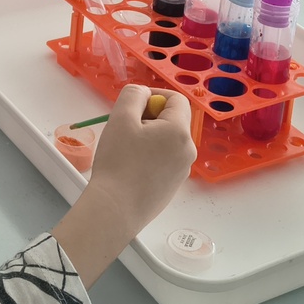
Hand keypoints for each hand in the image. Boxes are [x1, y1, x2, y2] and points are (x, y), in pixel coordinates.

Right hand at [85, 85, 195, 230]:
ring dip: (149, 136)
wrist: (115, 210)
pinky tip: (130, 167)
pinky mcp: (172, 186)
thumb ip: (134, 95)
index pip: (177, 99)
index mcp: (179, 132)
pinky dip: (150, 155)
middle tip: (126, 127)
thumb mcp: (121, 118)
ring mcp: (182, 171)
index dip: (155, 95)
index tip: (135, 103)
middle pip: (173, 120)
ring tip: (126, 149)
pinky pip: (165, 160)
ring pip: (168, 141)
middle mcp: (188, 151)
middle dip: (150, 117)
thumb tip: (144, 94)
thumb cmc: (118, 163)